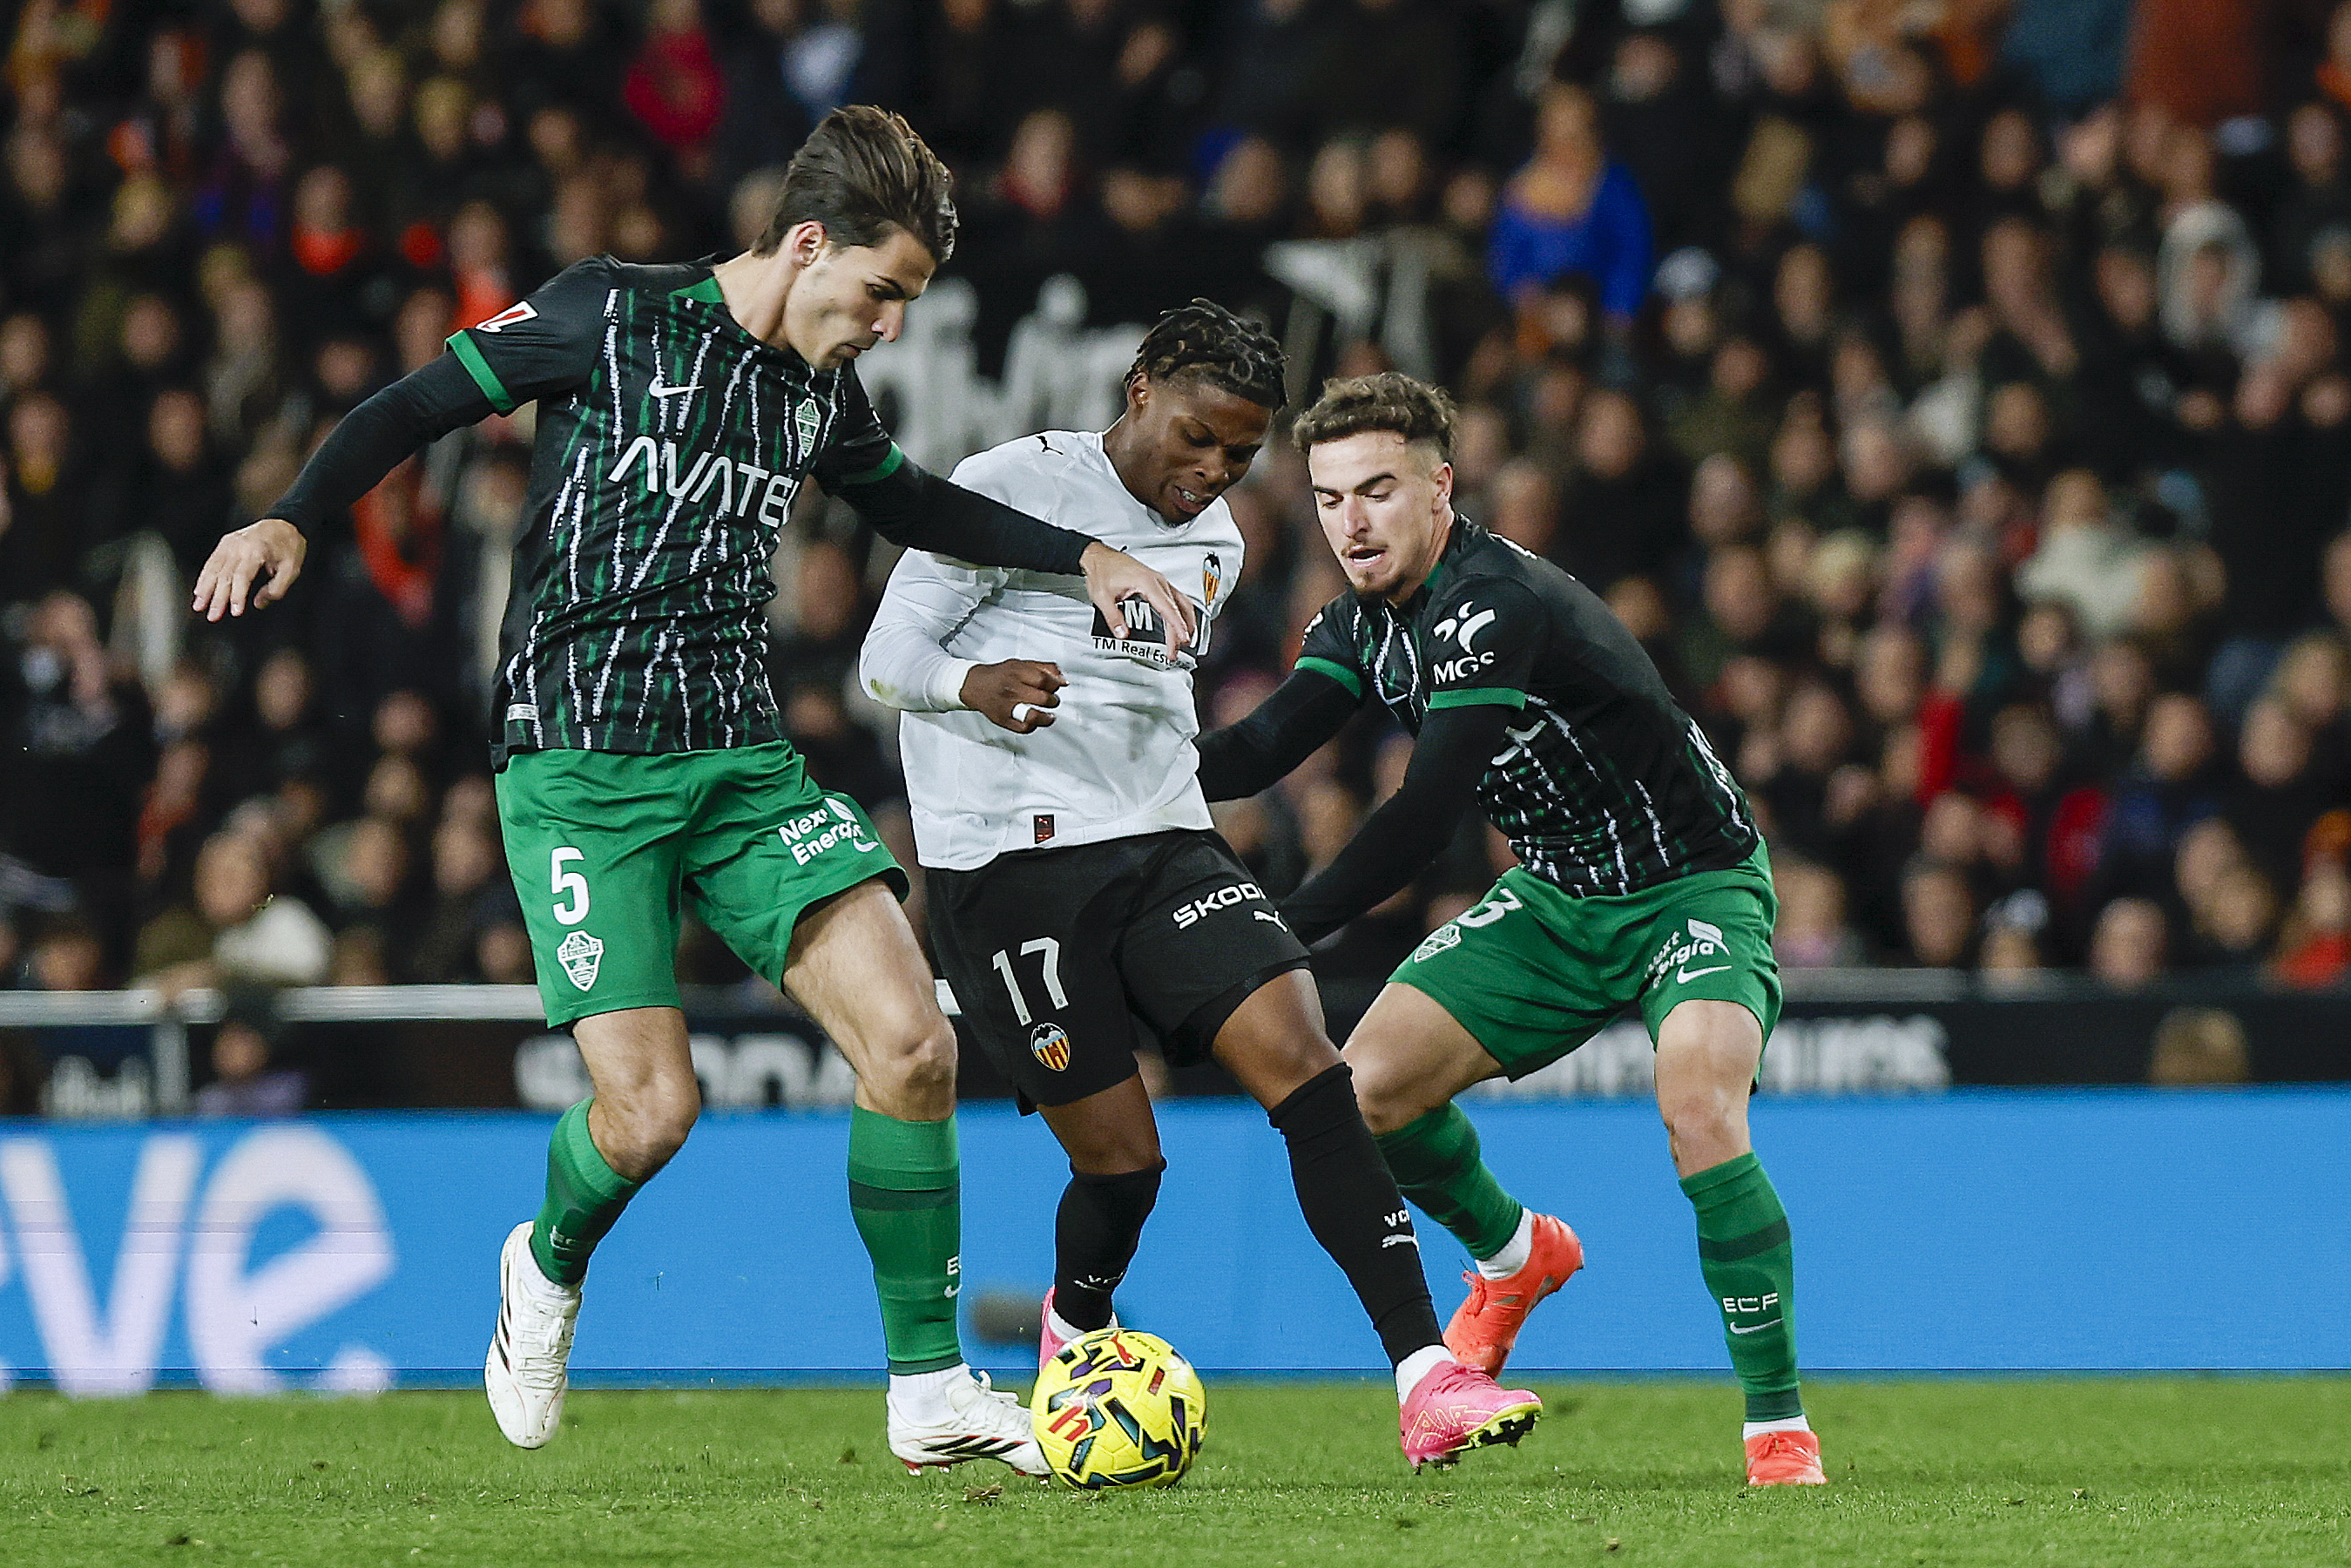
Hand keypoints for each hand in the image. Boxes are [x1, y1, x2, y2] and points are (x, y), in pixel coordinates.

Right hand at [193, 518, 306, 620]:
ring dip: (205, 590)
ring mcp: (230, 543)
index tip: (235, 611)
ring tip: (199, 607)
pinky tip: (199, 590)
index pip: (242, 577)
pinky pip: (212, 562)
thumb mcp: (292, 569)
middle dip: (217, 598)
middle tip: (213, 616)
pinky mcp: (225, 543)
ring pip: (213, 569)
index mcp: (256, 551)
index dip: (237, 595)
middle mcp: (239, 546)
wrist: (284, 523)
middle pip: (225, 575)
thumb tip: (259, 603)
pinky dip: (204, 577)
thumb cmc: (289, 546)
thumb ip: (277, 588)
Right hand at [962, 659, 1065, 732]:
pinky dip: (1033, 726)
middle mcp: (1012, 689)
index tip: (1056, 687)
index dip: (1055, 684)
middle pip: (1043, 698)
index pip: (1044, 680)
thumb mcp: (1020, 664)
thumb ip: (1043, 668)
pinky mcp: (1003, 719)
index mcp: (1017, 673)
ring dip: (1046, 717)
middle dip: (1052, 700)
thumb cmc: (999, 675)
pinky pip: (1024, 728)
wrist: (974, 685)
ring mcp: (1007, 706)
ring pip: (1034, 716)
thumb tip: (1062, 679)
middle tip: (1051, 700)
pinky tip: (1035, 721)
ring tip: (1048, 714)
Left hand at [1080, 541, 1194, 654]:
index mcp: (1147, 582)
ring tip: (1184, 640)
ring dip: (1185, 621)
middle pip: (1177, 608)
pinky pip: (1177, 598)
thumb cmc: (1103, 570)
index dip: (1177, 625)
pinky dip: (1181, 612)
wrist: (1100, 557)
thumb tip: (1122, 634)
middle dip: (1179, 631)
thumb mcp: (1103, 597)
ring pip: (1182, 602)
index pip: (1168, 608)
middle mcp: (1157, 581)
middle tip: (1174, 650)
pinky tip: (1180, 622)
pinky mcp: (1158, 583)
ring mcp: (1159, 581)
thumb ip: (1114, 618)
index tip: (1183, 638)